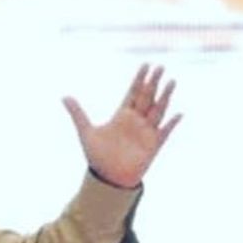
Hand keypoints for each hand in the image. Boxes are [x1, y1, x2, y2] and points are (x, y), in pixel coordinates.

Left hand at [62, 64, 180, 188]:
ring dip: (164, 97)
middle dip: (153, 82)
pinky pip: (164, 132)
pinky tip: (178, 114)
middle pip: (147, 97)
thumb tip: (64, 96)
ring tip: (171, 82)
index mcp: (122, 115)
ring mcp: (146, 132)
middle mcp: (136, 121)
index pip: (133, 92)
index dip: (139, 79)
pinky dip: (171, 124)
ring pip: (158, 110)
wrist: (108, 177)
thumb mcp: (86, 132)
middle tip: (160, 66)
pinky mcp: (153, 145)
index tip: (146, 64)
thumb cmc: (98, 156)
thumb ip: (77, 113)